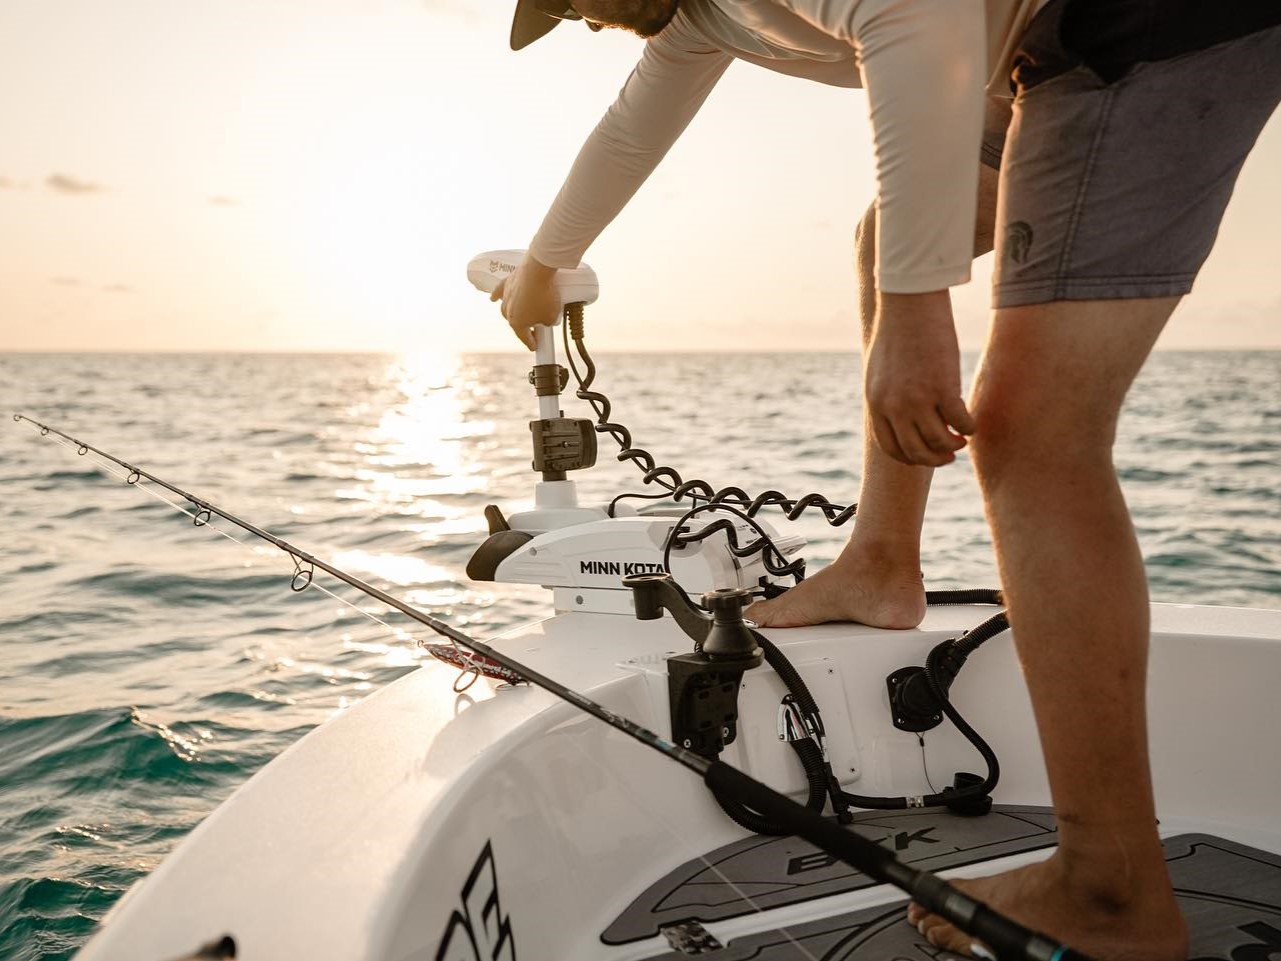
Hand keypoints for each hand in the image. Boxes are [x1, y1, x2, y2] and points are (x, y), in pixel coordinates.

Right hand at [491, 255, 560, 349]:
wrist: (538, 271)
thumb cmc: (544, 295)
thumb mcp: (551, 316)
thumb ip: (547, 323)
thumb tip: (544, 320)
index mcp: (517, 323)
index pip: (525, 337)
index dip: (532, 343)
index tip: (535, 347)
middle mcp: (508, 312)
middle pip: (516, 323)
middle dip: (525, 326)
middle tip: (536, 328)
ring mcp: (506, 297)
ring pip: (507, 308)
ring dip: (516, 311)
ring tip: (524, 311)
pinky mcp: (507, 283)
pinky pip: (499, 292)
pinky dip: (497, 295)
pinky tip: (493, 298)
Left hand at [865, 290, 973, 465]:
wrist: (908, 303)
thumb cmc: (897, 331)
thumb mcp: (880, 370)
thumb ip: (887, 396)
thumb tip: (902, 416)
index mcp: (876, 403)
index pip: (890, 447)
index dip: (910, 458)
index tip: (924, 456)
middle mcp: (894, 406)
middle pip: (915, 450)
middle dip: (933, 458)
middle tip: (949, 455)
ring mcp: (917, 399)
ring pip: (938, 442)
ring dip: (953, 447)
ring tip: (961, 441)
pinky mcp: (942, 387)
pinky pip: (959, 422)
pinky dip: (968, 428)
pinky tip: (972, 424)